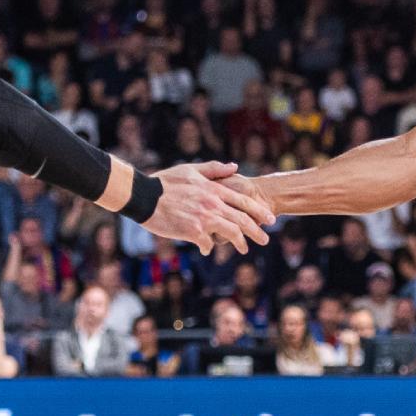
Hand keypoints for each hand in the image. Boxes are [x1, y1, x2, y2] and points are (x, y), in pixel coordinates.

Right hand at [143, 162, 273, 255]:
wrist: (145, 196)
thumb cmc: (165, 182)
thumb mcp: (191, 169)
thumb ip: (215, 169)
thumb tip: (235, 167)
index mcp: (214, 189)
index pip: (244, 202)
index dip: (259, 211)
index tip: (270, 219)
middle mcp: (213, 204)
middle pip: (242, 220)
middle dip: (256, 231)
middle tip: (265, 240)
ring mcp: (204, 218)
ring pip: (231, 232)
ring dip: (239, 242)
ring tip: (243, 249)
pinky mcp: (193, 231)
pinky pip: (207, 243)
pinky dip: (208, 247)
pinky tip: (207, 249)